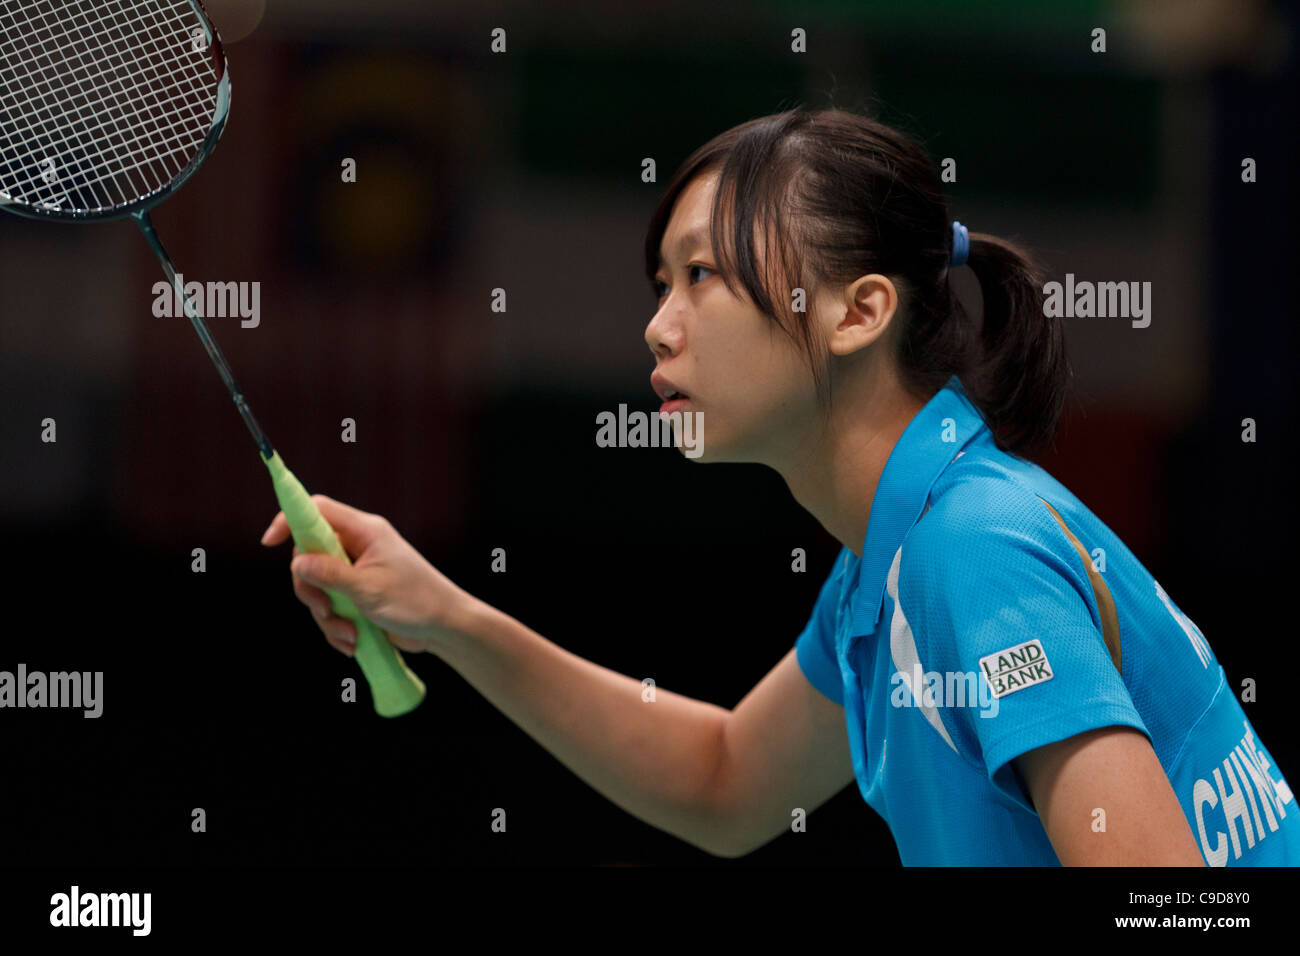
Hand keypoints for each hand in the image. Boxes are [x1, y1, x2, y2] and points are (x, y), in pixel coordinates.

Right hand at [260, 495, 466, 657]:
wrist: (444, 627)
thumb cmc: (415, 601)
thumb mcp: (368, 589)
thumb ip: (330, 574)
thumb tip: (296, 561)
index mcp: (364, 531)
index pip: (318, 510)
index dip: (289, 520)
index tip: (268, 542)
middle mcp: (358, 546)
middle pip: (308, 555)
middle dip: (310, 589)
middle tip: (325, 610)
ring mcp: (356, 571)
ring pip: (317, 587)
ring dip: (327, 617)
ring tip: (350, 636)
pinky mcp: (356, 595)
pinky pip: (330, 607)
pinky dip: (336, 628)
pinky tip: (353, 643)